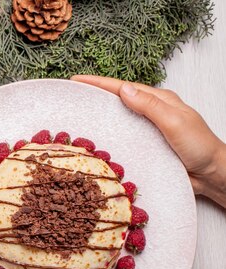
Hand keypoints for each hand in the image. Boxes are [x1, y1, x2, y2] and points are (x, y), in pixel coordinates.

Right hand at [71, 75, 225, 206]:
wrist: (212, 174)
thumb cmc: (200, 147)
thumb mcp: (175, 122)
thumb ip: (150, 106)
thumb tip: (124, 90)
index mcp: (159, 101)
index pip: (124, 88)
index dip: (99, 83)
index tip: (77, 80)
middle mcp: (152, 113)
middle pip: (118, 100)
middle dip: (95, 95)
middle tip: (72, 93)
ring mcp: (148, 130)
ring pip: (119, 119)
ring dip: (99, 115)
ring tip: (77, 113)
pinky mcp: (145, 147)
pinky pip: (122, 138)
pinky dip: (108, 135)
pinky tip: (96, 140)